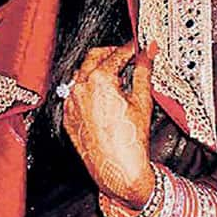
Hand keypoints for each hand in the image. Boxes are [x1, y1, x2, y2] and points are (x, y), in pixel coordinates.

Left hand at [62, 44, 156, 209]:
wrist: (117, 169)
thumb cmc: (130, 140)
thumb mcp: (142, 101)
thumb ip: (143, 71)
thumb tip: (148, 52)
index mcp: (99, 80)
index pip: (116, 54)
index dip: (129, 48)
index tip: (137, 47)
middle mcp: (80, 87)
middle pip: (94, 57)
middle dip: (110, 53)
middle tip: (125, 56)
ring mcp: (71, 101)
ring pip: (81, 74)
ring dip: (96, 69)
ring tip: (115, 76)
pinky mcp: (67, 114)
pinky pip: (75, 93)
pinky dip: (87, 88)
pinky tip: (101, 95)